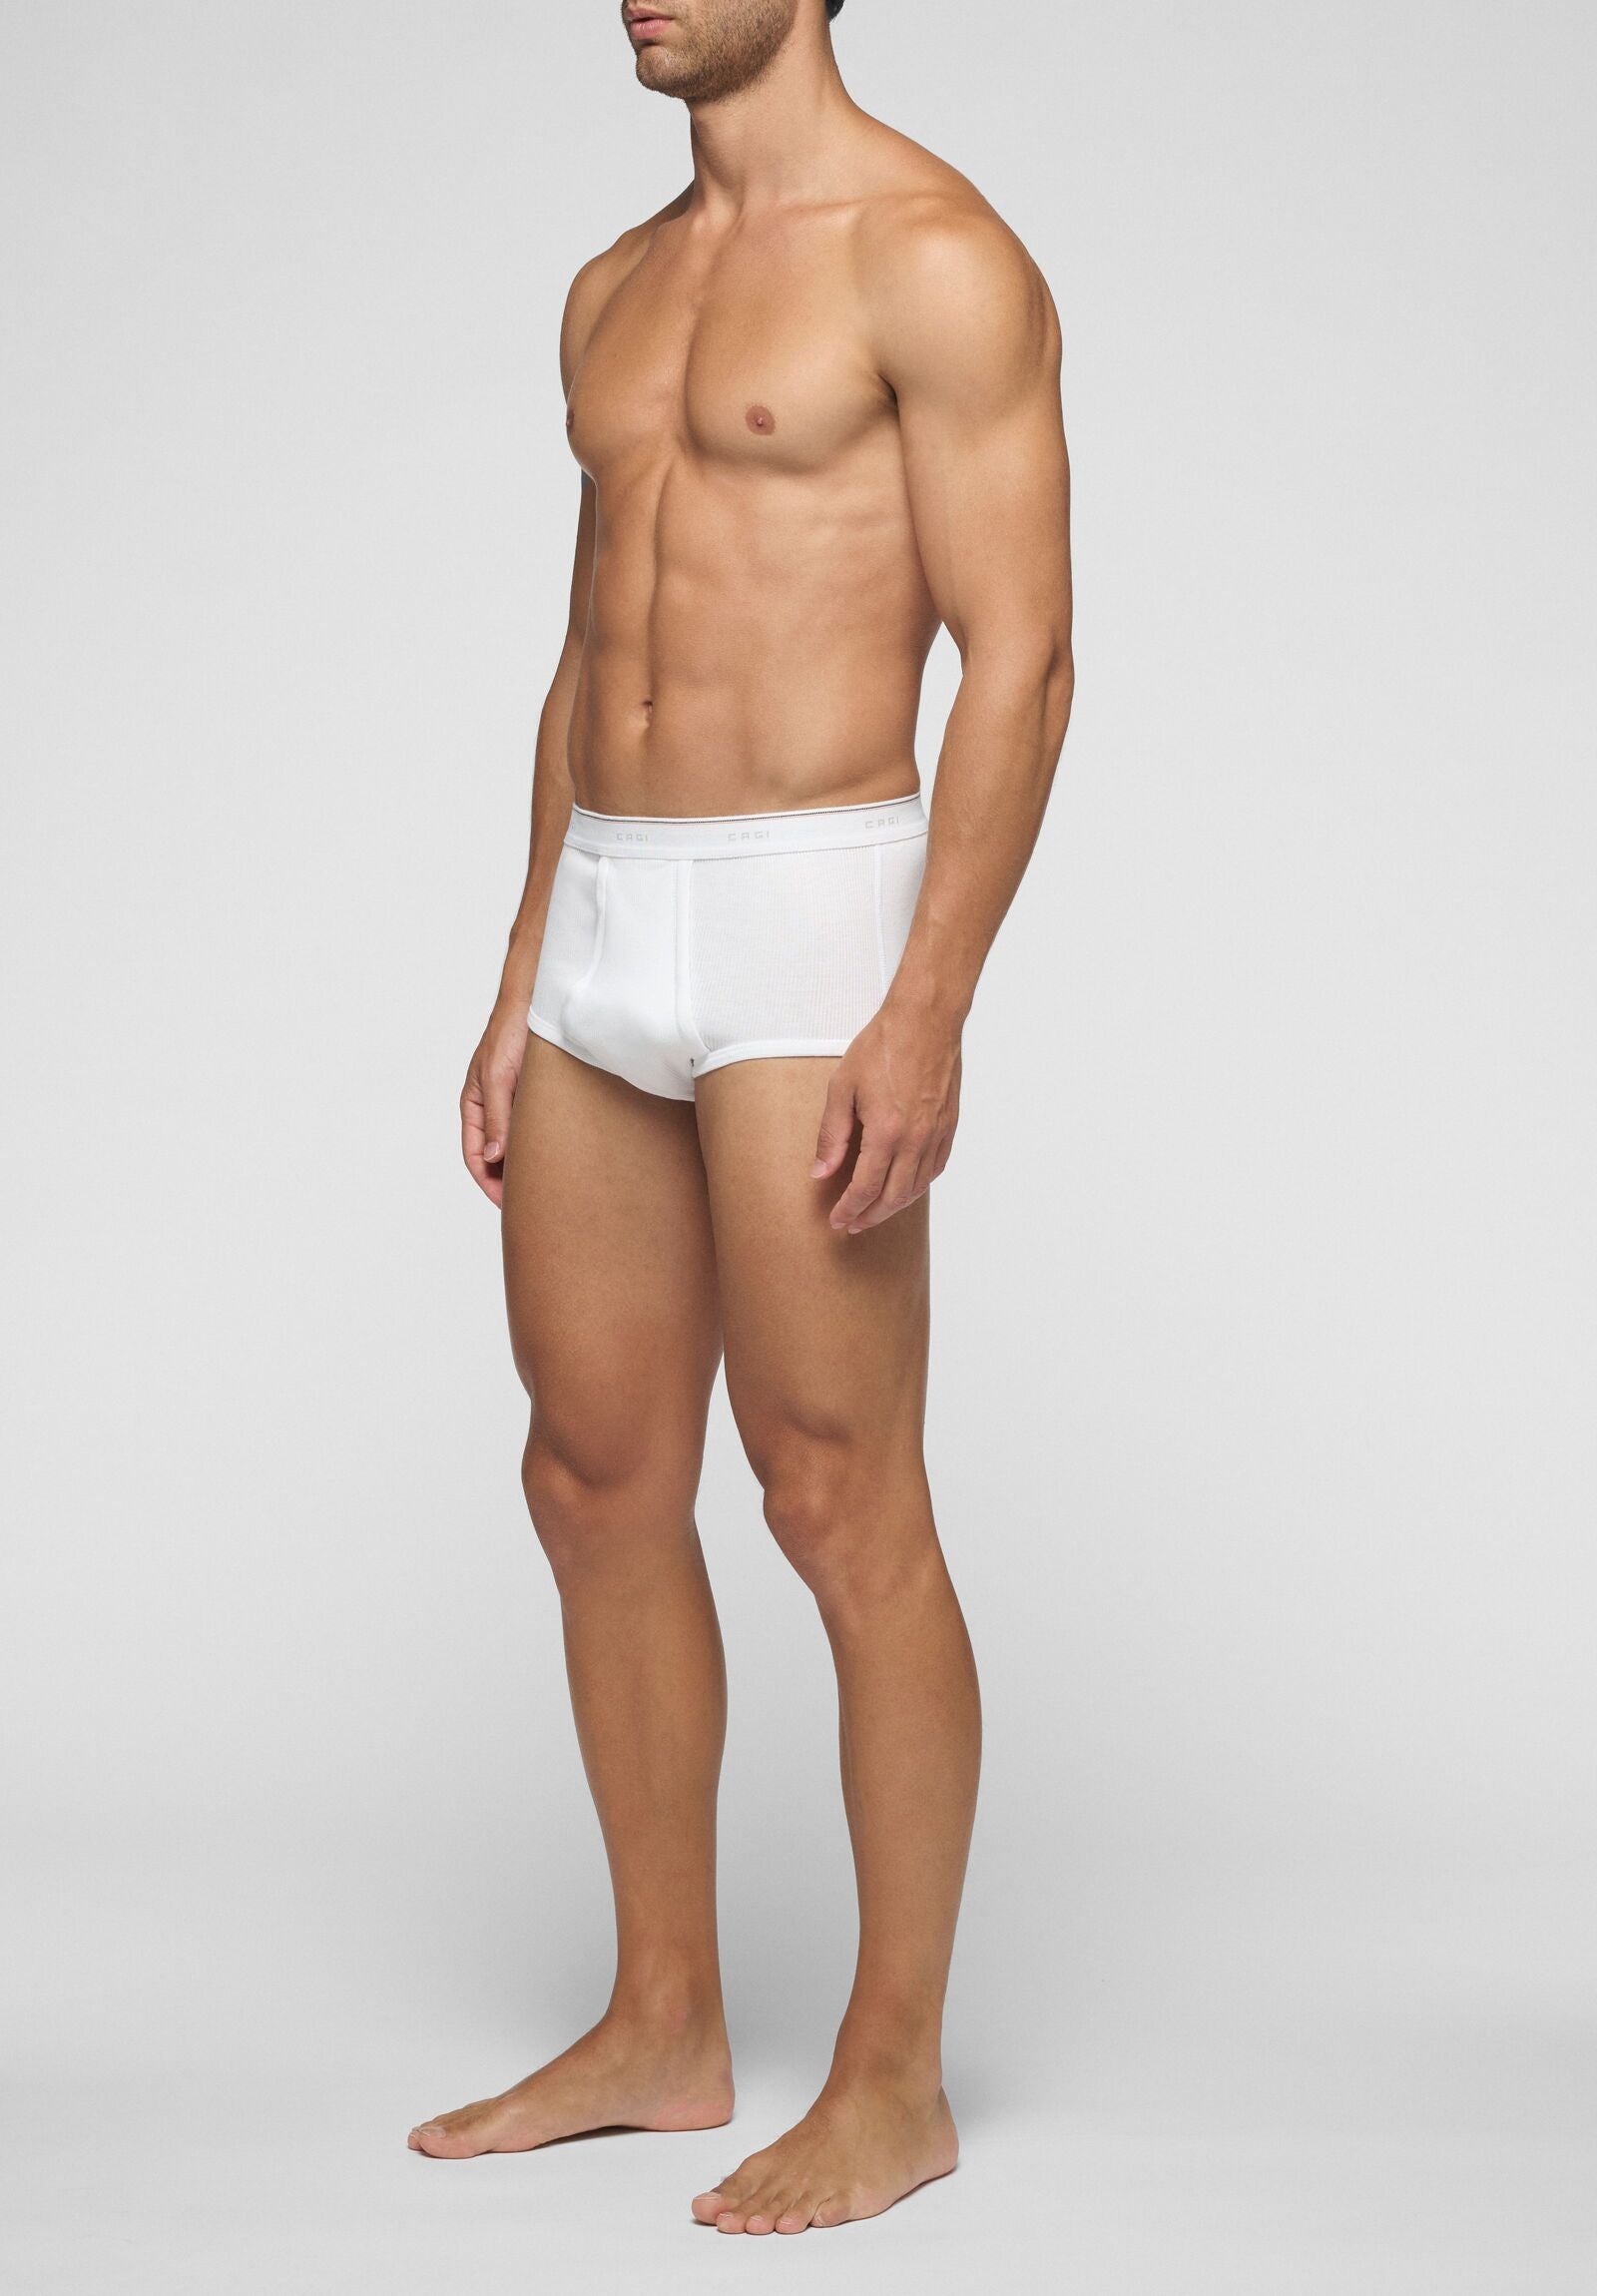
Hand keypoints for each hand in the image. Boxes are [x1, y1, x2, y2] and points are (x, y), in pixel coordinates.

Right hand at [461, 1000, 530, 1205]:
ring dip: (527, 1164)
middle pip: (495, 1155)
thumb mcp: (500, 1078)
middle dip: (509, 1181)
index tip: (510, 1206)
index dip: (489, 1183)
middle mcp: (492, 1106)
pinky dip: (542, 1145)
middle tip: (533, 1205)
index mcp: (475, 1104)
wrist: (537, 1000)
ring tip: (548, 1186)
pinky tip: (560, 1156)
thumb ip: (497, 1119)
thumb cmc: (510, 1032)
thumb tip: (492, 1158)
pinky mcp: (534, 1094)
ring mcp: (513, 1101)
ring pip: (517, 1143)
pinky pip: (534, 1127)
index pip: (474, 1155)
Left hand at [811, 1000, 962, 1233]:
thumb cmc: (883, 1046)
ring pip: (917, 1187)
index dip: (849, 1209)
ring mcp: (936, 1134)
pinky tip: (905, 1187)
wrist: (925, 1020)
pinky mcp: (949, 1125)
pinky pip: (936, 1168)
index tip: (837, 1220)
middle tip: (852, 1224)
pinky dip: (919, 1185)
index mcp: (886, 1132)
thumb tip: (821, 1171)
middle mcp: (916, 1139)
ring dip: (895, 1205)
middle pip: (893, 1197)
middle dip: (870, 1216)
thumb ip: (831, 1135)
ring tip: (875, 1211)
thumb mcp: (842, 1088)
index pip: (866, 1188)